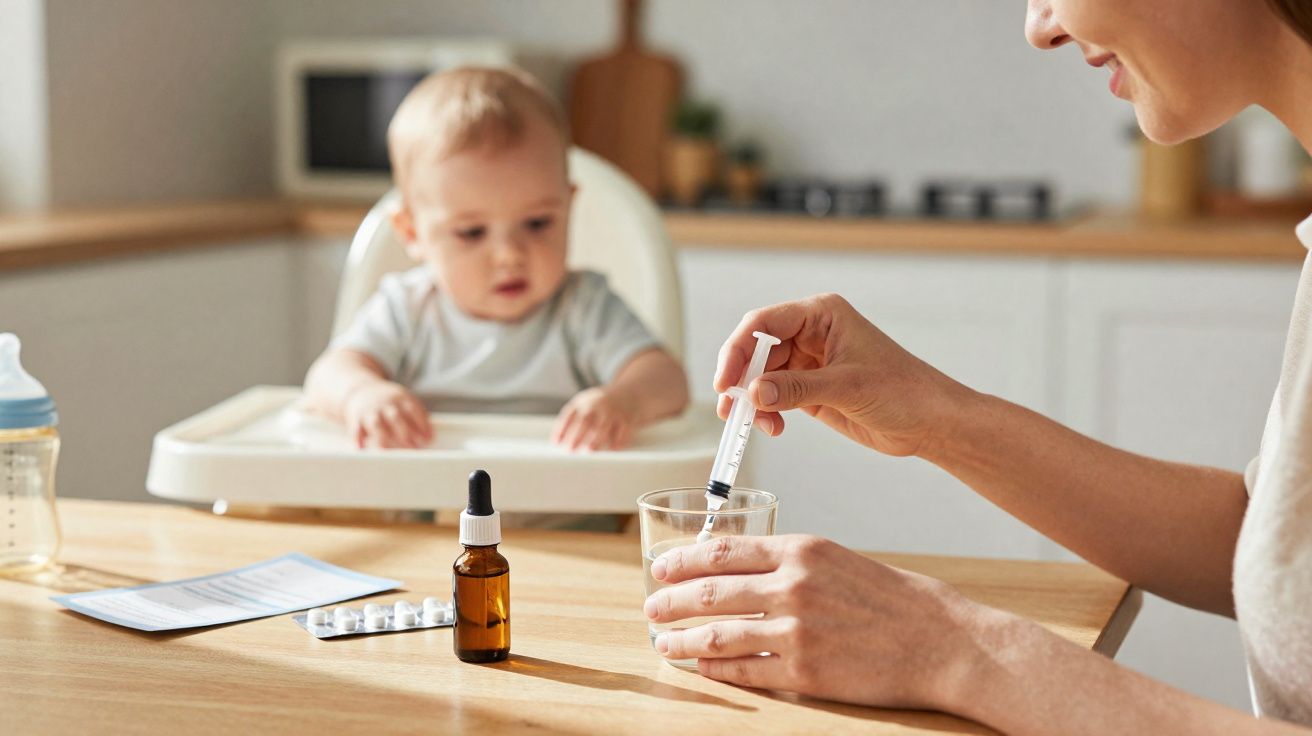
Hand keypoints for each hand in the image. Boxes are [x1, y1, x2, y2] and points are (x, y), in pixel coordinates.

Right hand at [342, 381, 431, 448]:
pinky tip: (362, 449)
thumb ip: (418, 417)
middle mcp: (385, 404)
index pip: (413, 410)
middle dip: (405, 433)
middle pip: (396, 417)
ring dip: (383, 437)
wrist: (362, 390)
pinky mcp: (357, 419)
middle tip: (413, 447)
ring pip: (377, 424)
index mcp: (401, 398)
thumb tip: (430, 438)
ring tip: (388, 451)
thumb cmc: (392, 403)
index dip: (422, 424)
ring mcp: (371, 411)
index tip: (429, 439)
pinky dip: (358, 440)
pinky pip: (357, 429)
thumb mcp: (405, 401)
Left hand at [552, 387, 636, 451]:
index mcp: (583, 401)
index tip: (556, 443)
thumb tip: (556, 441)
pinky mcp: (627, 418)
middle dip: (577, 435)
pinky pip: (623, 429)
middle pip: (586, 420)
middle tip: (570, 450)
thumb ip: (571, 418)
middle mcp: (598, 404)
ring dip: (596, 439)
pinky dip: (618, 440)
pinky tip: (612, 449)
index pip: (569, 415)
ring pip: (604, 425)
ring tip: (589, 450)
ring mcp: (613, 411)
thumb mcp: (584, 403)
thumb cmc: (600, 404)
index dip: (561, 429)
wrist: (629, 392)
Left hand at [644, 535, 990, 710]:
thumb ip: (790, 561)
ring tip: (663, 642)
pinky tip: (701, 667)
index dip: (681, 560)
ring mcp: (798, 629)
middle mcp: (795, 584)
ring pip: (718, 633)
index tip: (659, 567)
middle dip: (669, 600)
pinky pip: (745, 670)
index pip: (722, 550)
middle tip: (650, 608)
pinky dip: (715, 669)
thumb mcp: (838, 559)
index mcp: (802, 549)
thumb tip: (740, 569)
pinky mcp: (806, 671)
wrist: (943, 640)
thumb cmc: (894, 599)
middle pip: (709, 590)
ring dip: (682, 638)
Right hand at [715, 293, 967, 456]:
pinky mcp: (809, 389)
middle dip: (741, 380)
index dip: (738, 350)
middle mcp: (810, 333)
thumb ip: (797, 388)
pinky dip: (766, 412)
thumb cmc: (903, 391)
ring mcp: (808, 362)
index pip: (763, 323)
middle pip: (755, 350)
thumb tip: (752, 393)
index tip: (725, 382)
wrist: (930, 422)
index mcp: (821, 315)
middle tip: (731, 410)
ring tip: (755, 425)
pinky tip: (773, 428)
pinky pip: (773, 396)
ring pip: (760, 376)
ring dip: (752, 401)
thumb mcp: (847, 387)